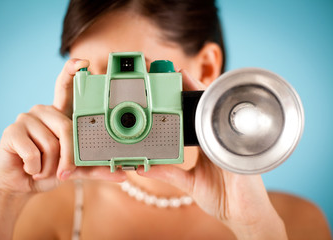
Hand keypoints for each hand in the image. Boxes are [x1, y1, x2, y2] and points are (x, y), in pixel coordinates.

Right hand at [0, 58, 125, 194]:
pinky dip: (36, 169)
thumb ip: (96, 168)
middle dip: (68, 156)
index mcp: (60, 114)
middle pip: (66, 127)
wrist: (21, 184)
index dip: (72, 72)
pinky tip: (31, 169)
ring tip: (43, 168)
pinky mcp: (11, 131)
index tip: (83, 63)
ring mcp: (26, 117)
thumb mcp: (76, 168)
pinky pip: (33, 154)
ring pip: (51, 144)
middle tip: (64, 171)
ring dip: (50, 166)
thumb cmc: (50, 169)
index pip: (66, 87)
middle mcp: (44, 110)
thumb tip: (122, 174)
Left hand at [137, 69, 286, 238]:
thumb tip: (142, 167)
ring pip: (214, 111)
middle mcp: (217, 138)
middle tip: (172, 71)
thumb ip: (167, 173)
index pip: (191, 117)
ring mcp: (229, 140)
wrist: (244, 214)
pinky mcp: (238, 147)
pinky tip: (206, 97)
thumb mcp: (188, 182)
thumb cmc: (221, 197)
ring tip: (184, 76)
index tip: (165, 86)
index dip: (180, 102)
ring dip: (200, 93)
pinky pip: (227, 126)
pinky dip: (217, 112)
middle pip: (203, 108)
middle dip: (189, 89)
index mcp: (206, 143)